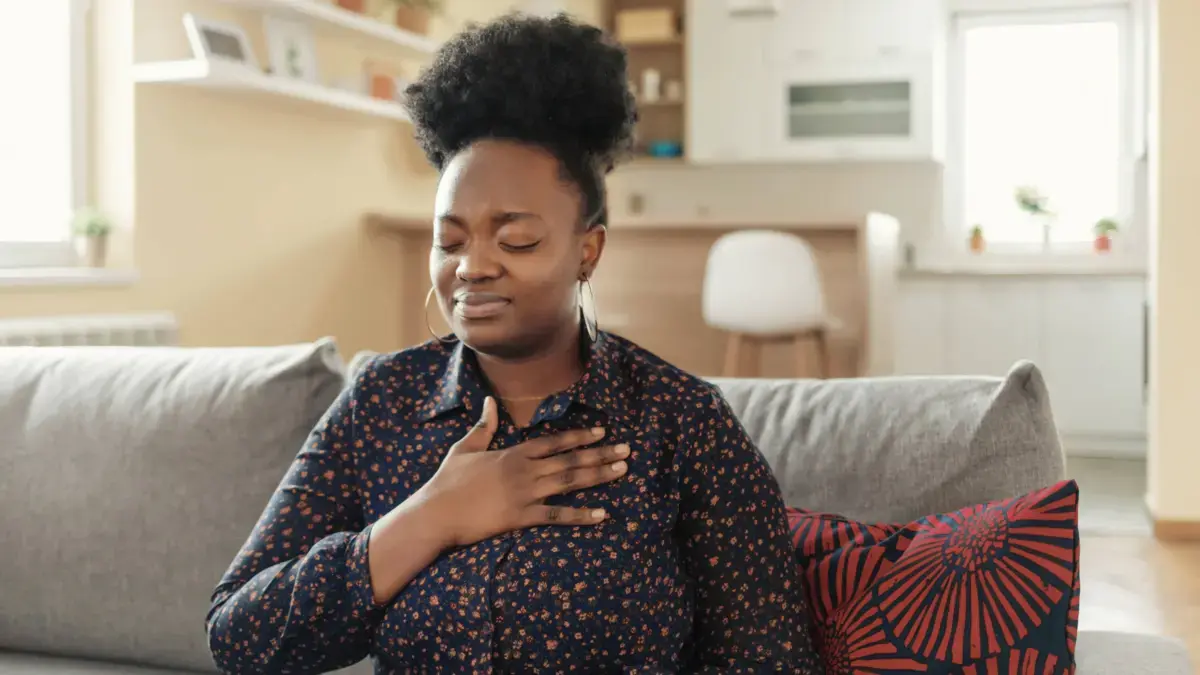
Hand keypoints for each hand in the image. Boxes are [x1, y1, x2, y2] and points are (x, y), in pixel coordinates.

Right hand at [417, 396, 628, 548]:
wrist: (436, 513)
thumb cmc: (448, 481)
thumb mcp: (465, 448)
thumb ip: (483, 426)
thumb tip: (489, 400)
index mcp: (513, 453)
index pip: (554, 442)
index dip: (579, 437)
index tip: (602, 433)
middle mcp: (525, 471)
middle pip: (570, 460)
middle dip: (600, 455)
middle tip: (626, 451)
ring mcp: (525, 494)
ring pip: (569, 483)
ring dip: (598, 476)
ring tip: (622, 471)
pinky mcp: (522, 517)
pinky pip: (557, 515)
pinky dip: (580, 515)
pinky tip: (601, 514)